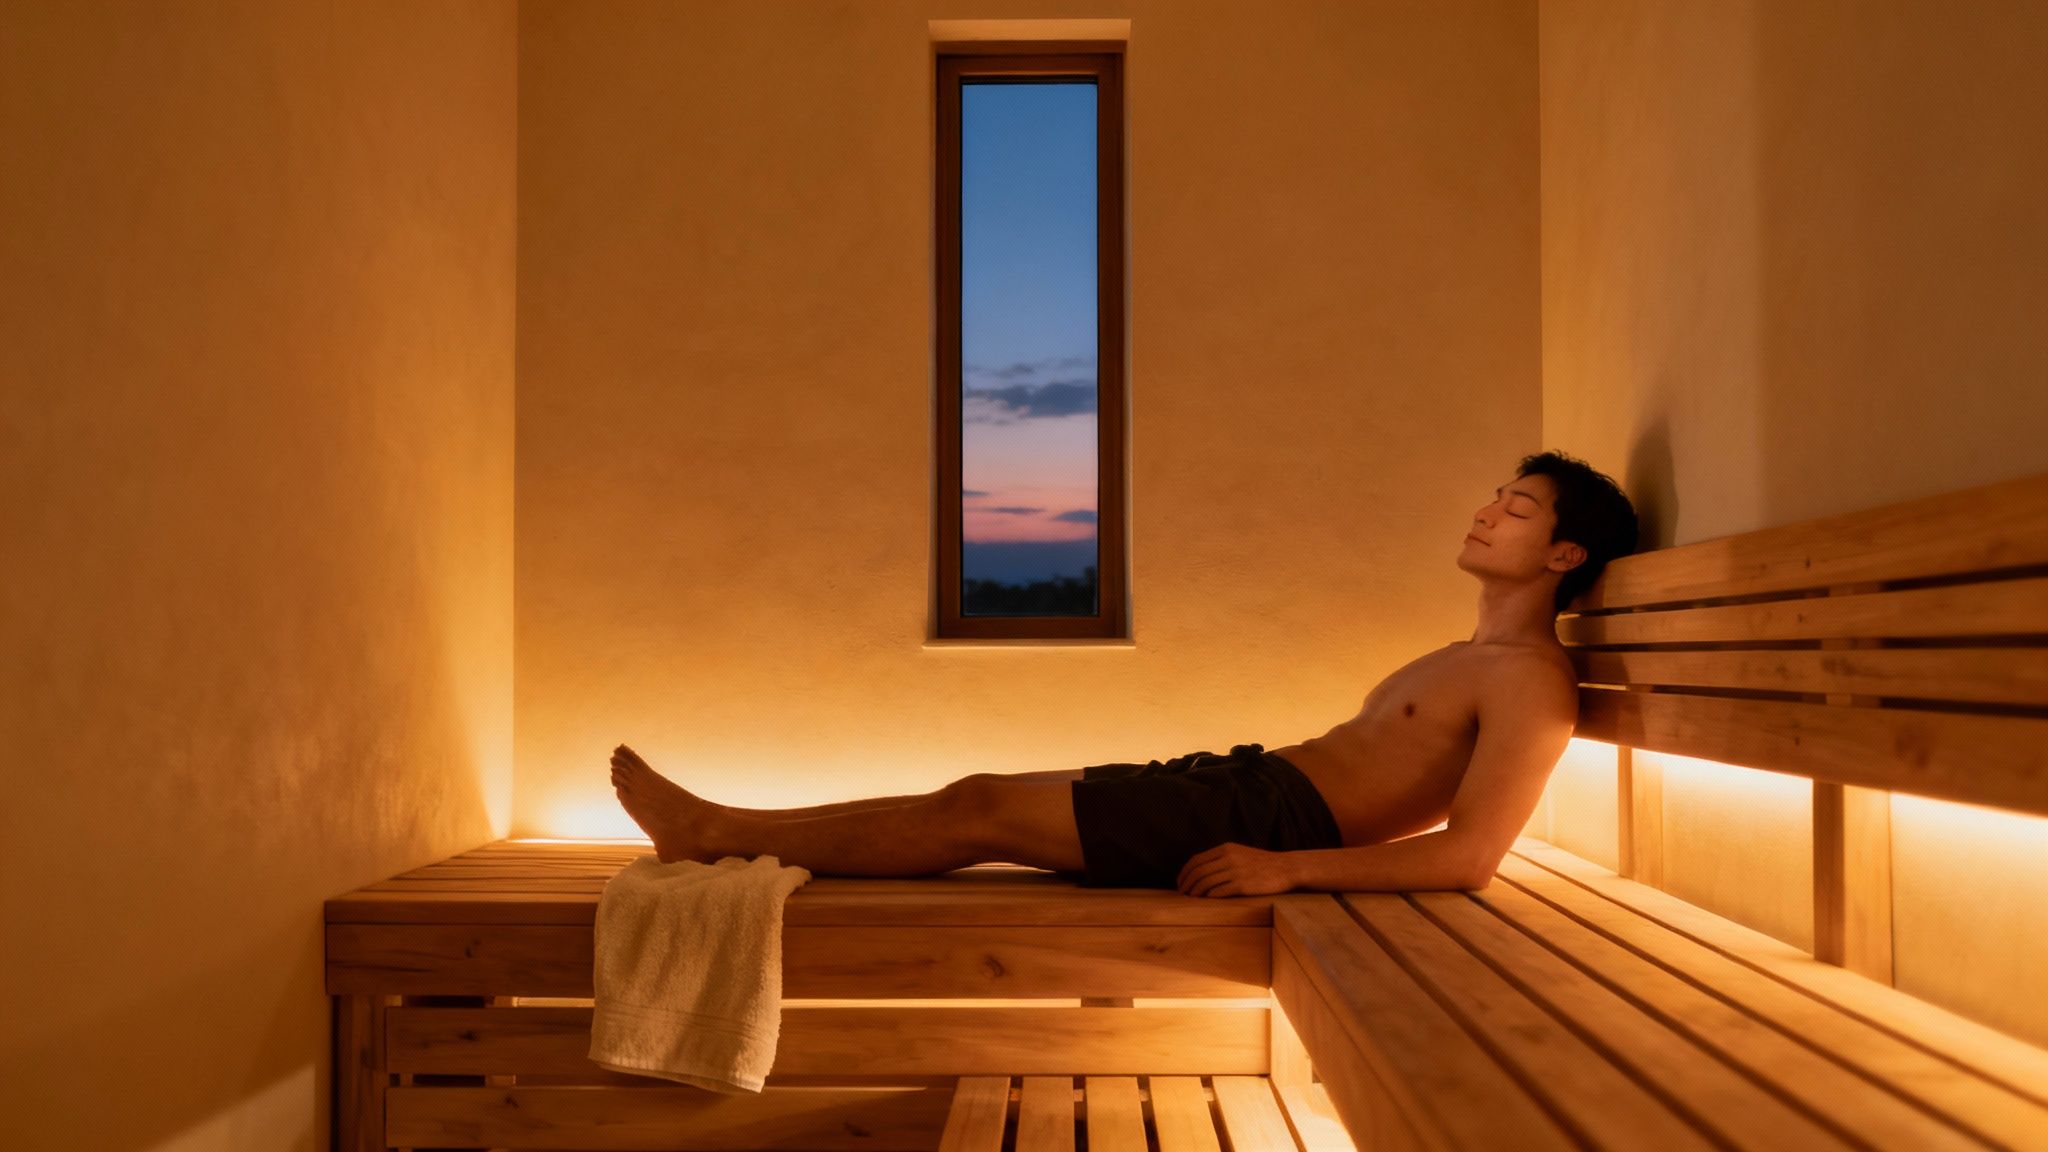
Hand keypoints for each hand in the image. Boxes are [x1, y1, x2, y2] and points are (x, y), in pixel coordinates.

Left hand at [1176, 843, 1295, 897]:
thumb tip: (1201, 869)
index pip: (1196, 860)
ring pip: (1205, 882)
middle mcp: (1229, 858)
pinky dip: (1209, 896)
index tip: (1181, 881)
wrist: (1286, 868)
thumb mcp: (1240, 853)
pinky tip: (1206, 899)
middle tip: (1182, 892)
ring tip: (1191, 897)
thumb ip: (1222, 858)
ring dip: (1195, 891)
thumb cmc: (1262, 863)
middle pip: (1198, 871)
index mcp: (1226, 849)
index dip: (1185, 872)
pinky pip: (1219, 891)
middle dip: (1186, 883)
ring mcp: (1236, 871)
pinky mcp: (1243, 885)